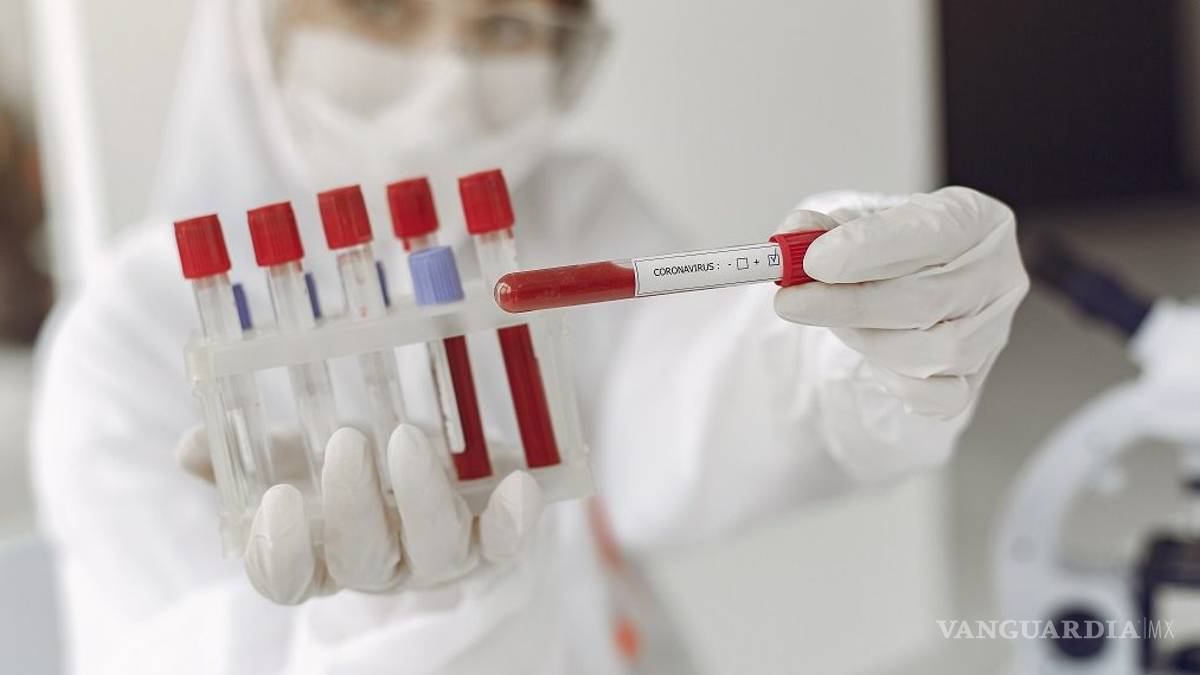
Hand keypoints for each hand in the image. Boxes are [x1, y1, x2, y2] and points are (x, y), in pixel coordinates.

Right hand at [177, 424, 543, 603]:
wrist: (452, 464)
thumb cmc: (362, 458)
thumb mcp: (299, 449)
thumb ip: (245, 451)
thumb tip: (190, 447)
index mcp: (321, 551)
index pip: (286, 578)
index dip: (278, 552)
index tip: (276, 500)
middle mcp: (382, 563)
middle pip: (363, 563)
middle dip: (353, 508)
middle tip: (347, 442)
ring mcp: (441, 555)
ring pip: (435, 554)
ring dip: (422, 498)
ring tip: (408, 437)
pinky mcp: (494, 538)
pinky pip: (506, 544)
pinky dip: (512, 519)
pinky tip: (517, 484)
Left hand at [774, 187, 1028, 417]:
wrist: (910, 286)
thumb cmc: (887, 251)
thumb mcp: (856, 223)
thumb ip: (821, 227)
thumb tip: (791, 237)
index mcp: (975, 219)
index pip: (931, 231)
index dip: (870, 246)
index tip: (814, 260)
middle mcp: (996, 274)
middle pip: (927, 298)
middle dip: (848, 303)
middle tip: (791, 301)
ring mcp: (994, 330)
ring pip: (933, 351)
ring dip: (867, 339)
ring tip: (836, 321)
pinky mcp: (978, 377)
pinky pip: (938, 396)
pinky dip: (895, 380)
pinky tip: (871, 356)